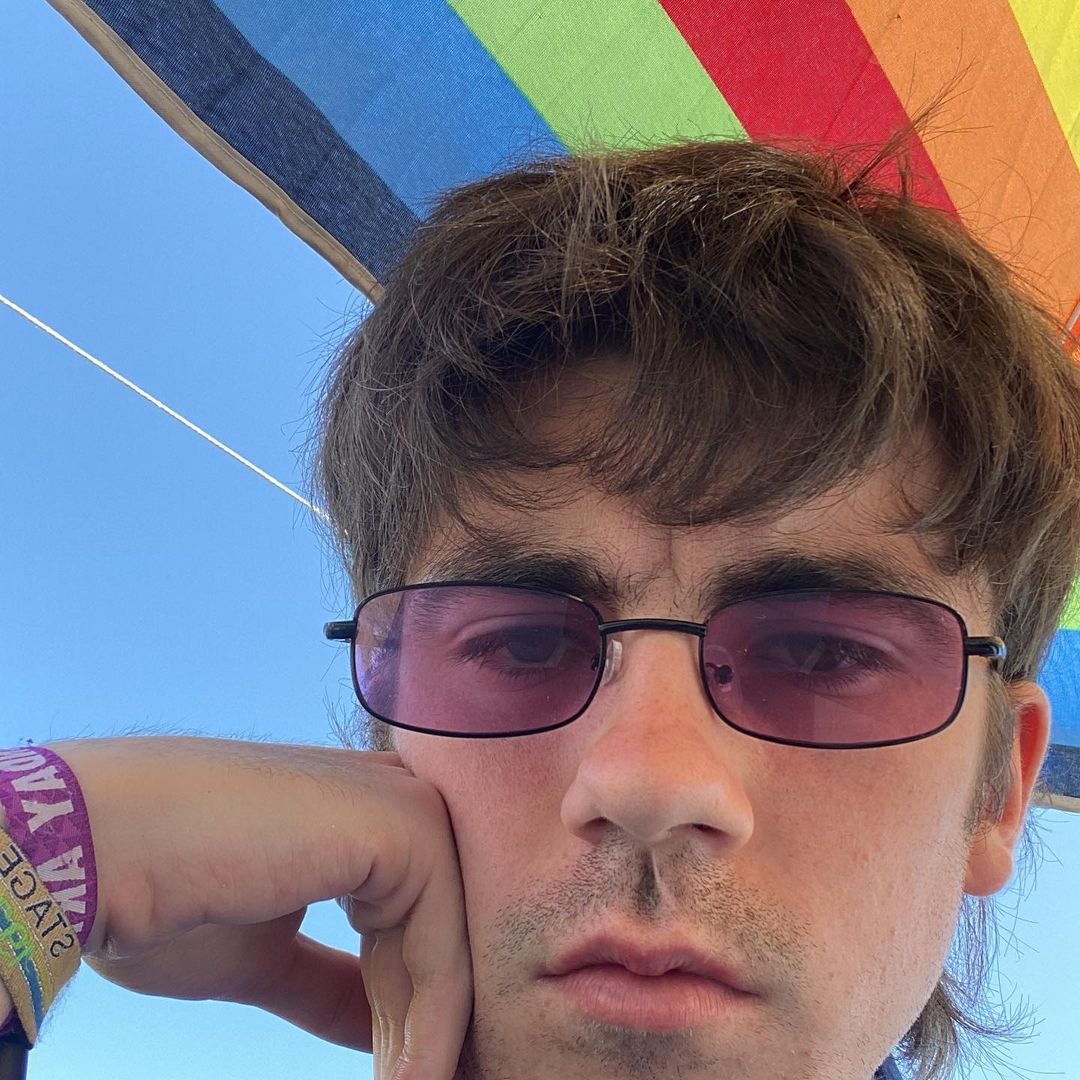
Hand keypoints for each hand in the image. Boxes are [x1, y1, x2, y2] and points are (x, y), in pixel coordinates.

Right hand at [44, 736, 471, 1079]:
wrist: (98, 847)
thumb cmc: (164, 892)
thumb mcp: (262, 958)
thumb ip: (329, 985)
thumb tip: (379, 1032)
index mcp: (358, 813)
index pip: (411, 922)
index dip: (410, 1007)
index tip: (403, 1074)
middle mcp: (392, 797)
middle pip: (438, 931)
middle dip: (430, 1021)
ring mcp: (405, 804)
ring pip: (448, 942)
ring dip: (430, 1036)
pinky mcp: (407, 825)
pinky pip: (441, 945)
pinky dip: (431, 1024)